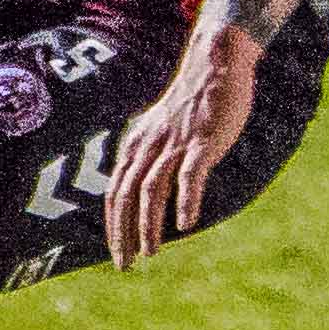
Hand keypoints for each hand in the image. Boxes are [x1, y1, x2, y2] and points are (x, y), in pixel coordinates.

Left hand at [103, 26, 257, 267]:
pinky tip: (185, 224)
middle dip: (122, 234)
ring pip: (151, 190)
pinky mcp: (201, 141)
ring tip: (150, 253)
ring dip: (148, 225)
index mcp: (135, 145)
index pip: (114, 193)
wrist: (215, 65)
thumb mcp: (160, 130)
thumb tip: (146, 191)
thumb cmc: (191, 103)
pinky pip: (189, 176)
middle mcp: (148, 145)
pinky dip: (185, 200)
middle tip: (126, 264)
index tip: (117, 254)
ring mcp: (174, 144)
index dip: (113, 226)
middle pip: (125, 195)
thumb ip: (151, 156)